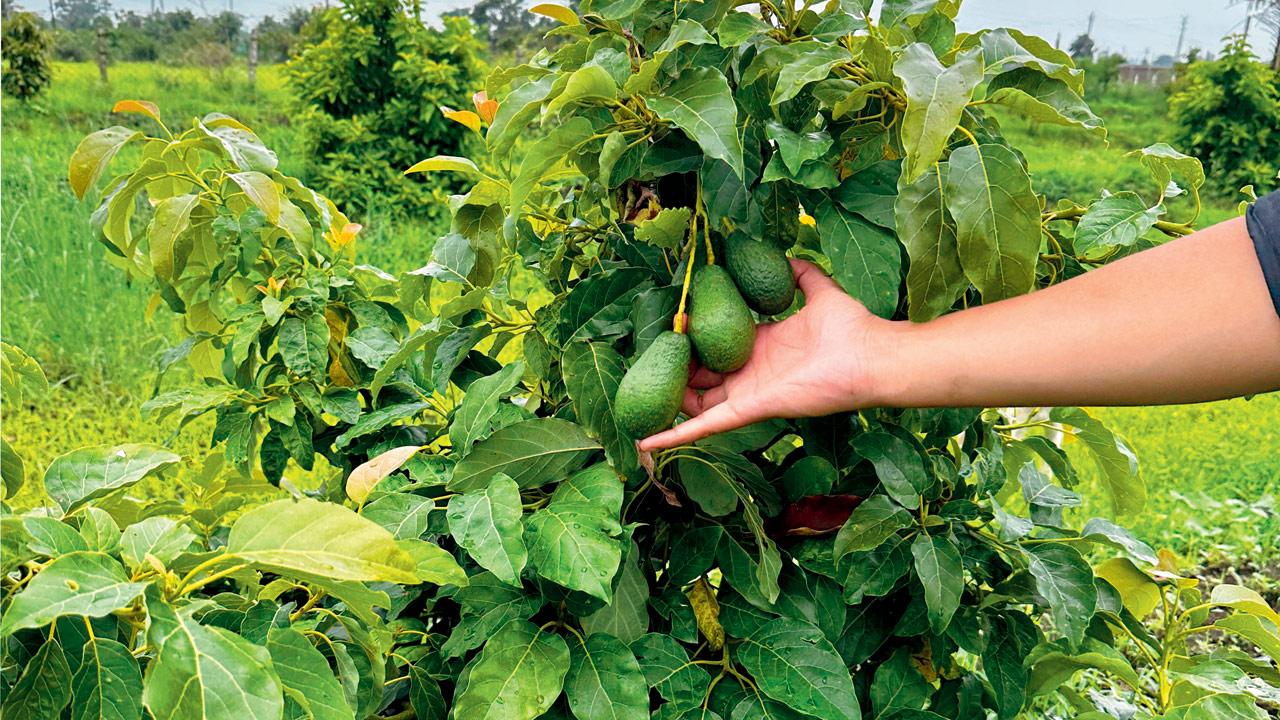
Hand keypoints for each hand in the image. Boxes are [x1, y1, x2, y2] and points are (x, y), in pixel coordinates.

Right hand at [639, 259, 891, 449]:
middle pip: (703, 377)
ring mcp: (748, 394)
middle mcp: (751, 372)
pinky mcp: (750, 409)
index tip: (672, 326)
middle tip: (648, 360)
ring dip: (669, 401)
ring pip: (697, 404)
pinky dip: (676, 435)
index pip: (720, 347)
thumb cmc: (850, 327)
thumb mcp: (820, 290)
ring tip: (637, 395)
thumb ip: (802, 273)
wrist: (868, 356)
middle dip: (676, 370)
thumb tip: (787, 255)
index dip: (695, 339)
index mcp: (762, 345)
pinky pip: (707, 426)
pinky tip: (647, 442)